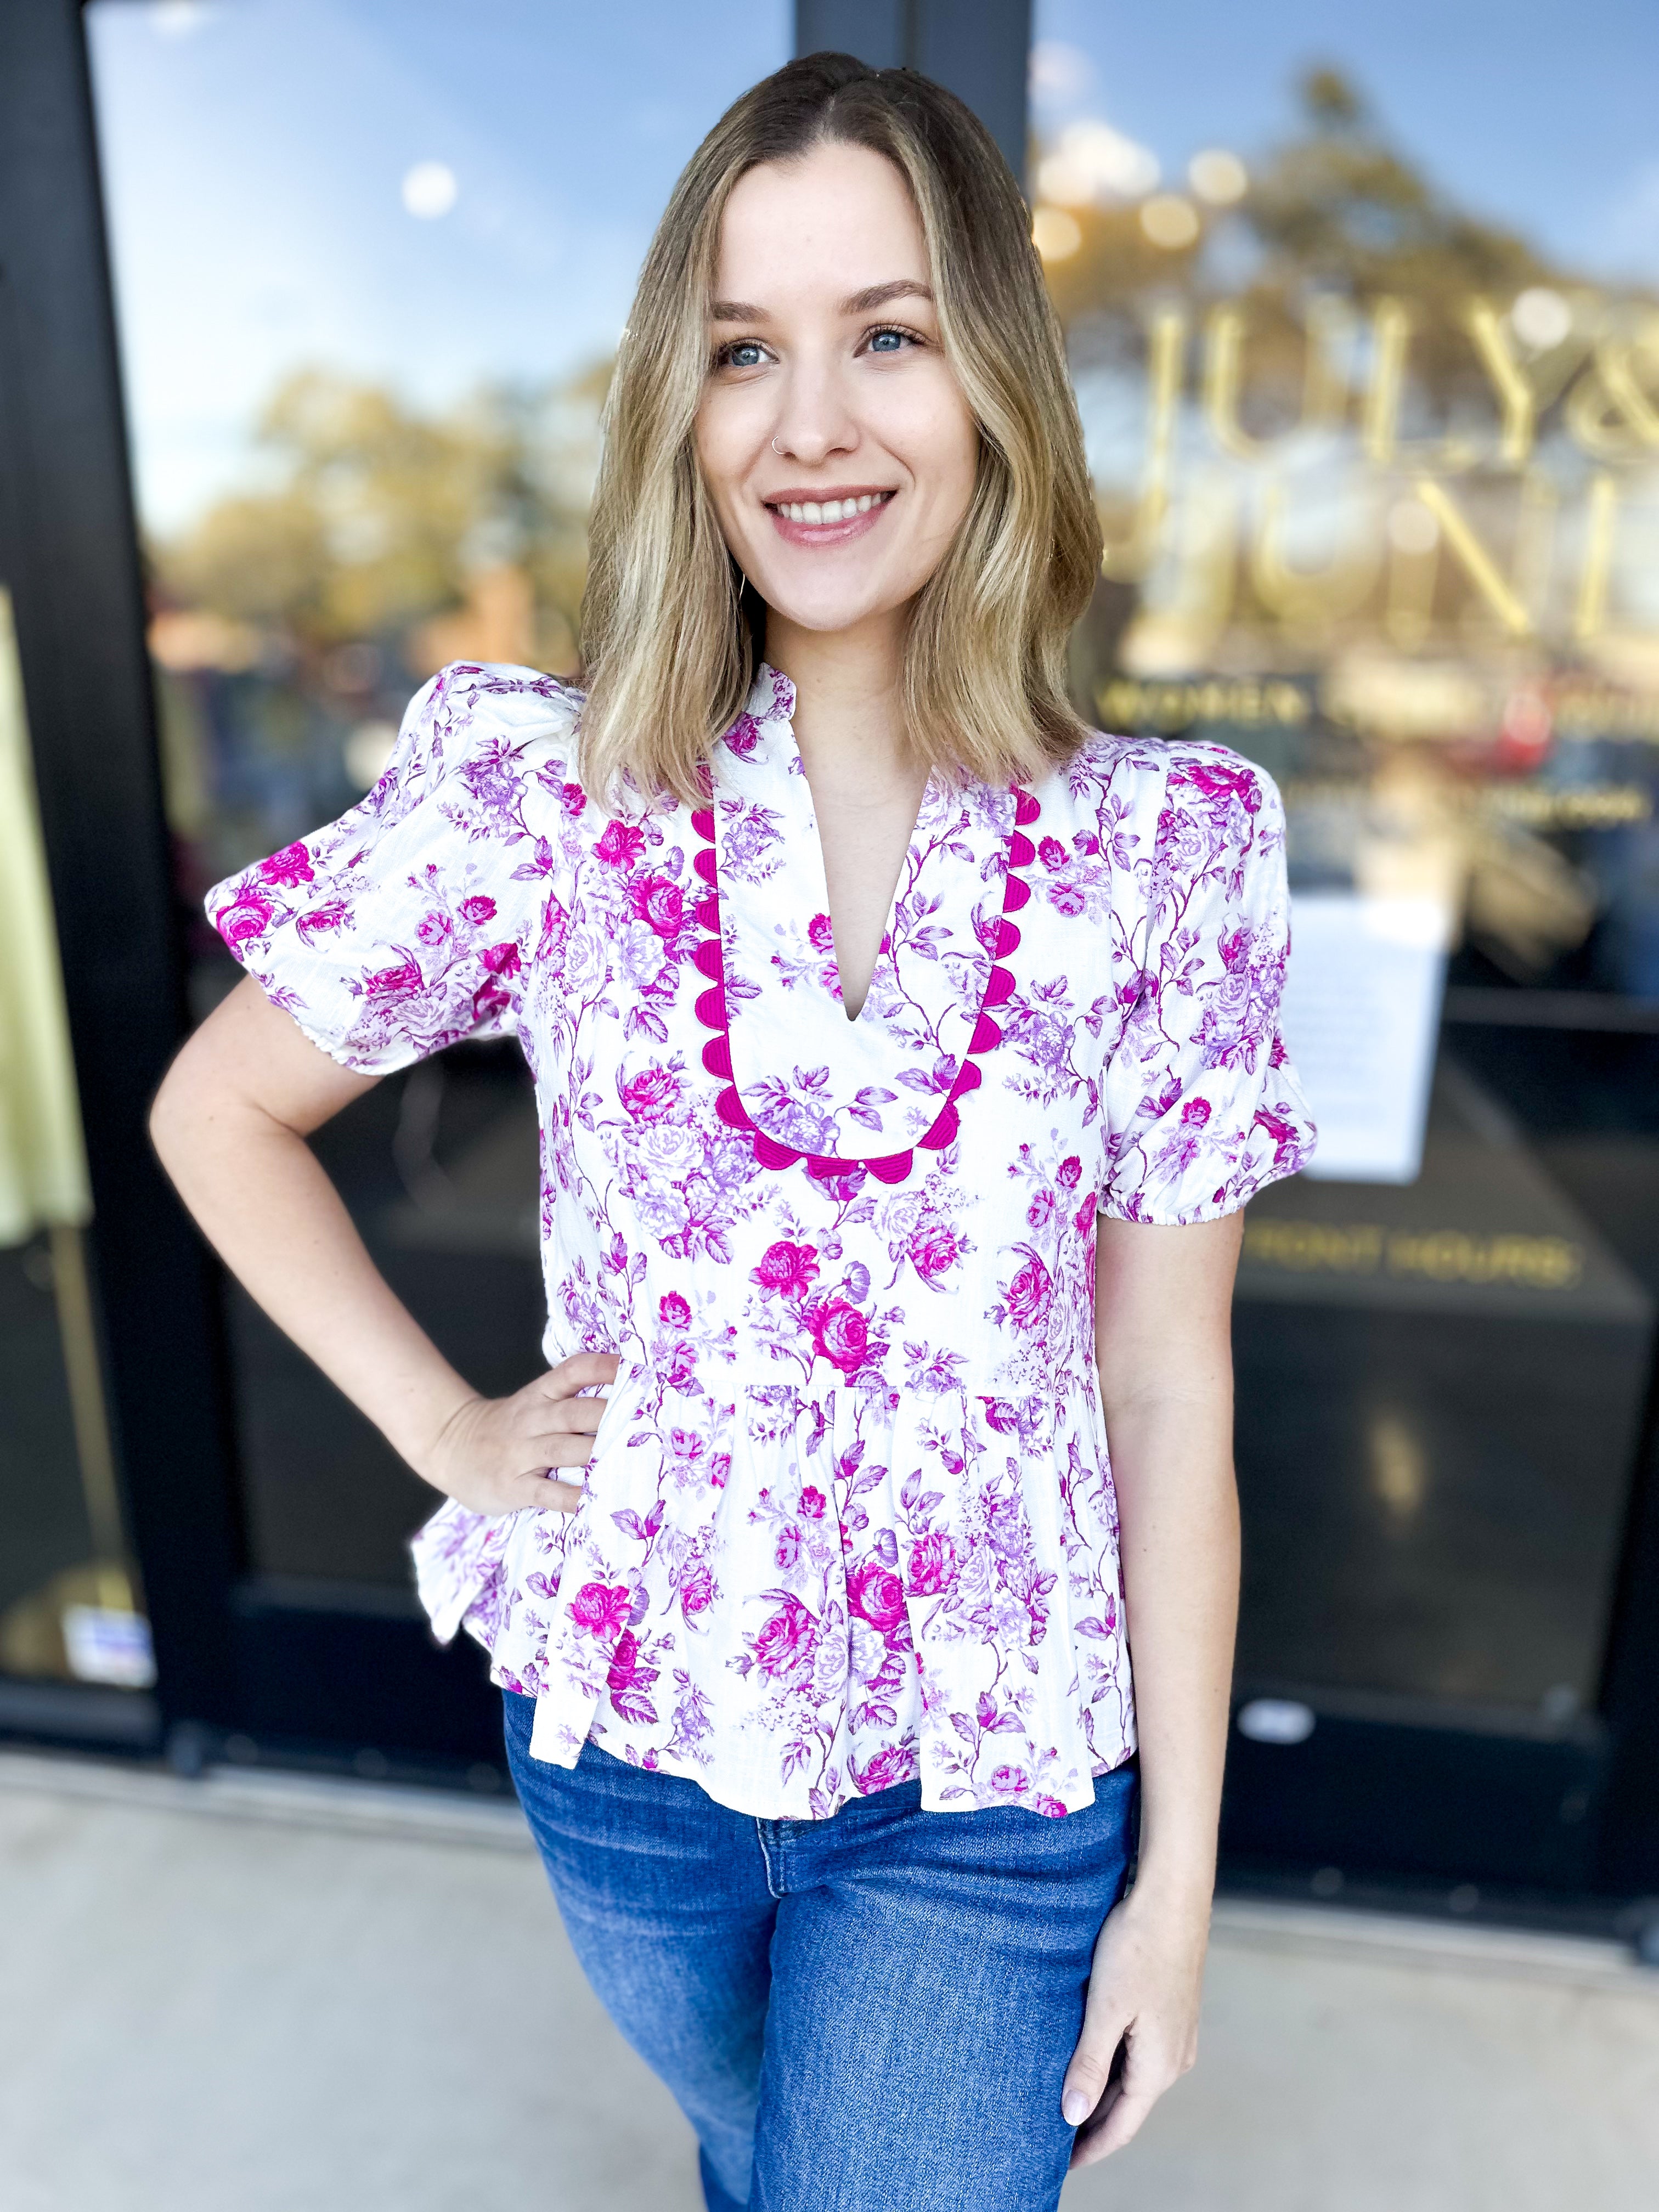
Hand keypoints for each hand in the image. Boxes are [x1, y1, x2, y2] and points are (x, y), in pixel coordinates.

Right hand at [423, 1352, 620, 1517]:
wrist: (449, 1447)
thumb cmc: (506, 1427)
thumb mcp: (532, 1403)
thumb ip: (568, 1400)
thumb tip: (625, 1400)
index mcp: (539, 1394)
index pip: (573, 1371)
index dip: (603, 1367)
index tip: (633, 1369)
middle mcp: (532, 1419)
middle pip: (574, 1412)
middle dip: (609, 1416)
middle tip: (645, 1421)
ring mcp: (521, 1453)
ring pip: (564, 1449)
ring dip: (596, 1453)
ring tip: (628, 1459)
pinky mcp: (513, 1486)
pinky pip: (548, 1493)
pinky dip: (572, 1498)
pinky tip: (595, 1502)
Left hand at [1061, 1874, 1209, 2166]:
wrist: (1172, 1897)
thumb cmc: (1136, 1947)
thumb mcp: (1105, 2009)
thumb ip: (1089, 2064)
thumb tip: (1074, 2116)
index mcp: (1159, 2066)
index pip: (1121, 2126)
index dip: (1090, 2147)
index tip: (1060, 2163)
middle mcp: (1174, 2058)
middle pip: (1128, 2106)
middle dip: (1094, 2123)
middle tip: (1054, 2136)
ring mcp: (1177, 2035)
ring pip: (1133, 2078)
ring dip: (1103, 2092)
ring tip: (1065, 2099)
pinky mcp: (1172, 2011)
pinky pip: (1140, 2053)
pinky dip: (1114, 2065)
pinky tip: (1090, 2056)